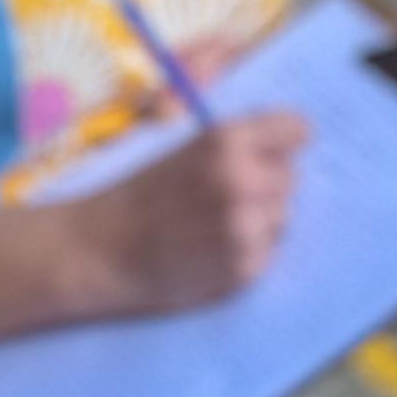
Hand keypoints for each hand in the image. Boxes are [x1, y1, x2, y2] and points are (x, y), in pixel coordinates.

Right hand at [66, 112, 309, 317]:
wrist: (101, 249)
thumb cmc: (137, 193)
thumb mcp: (183, 148)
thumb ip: (234, 144)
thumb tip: (288, 144)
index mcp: (225, 141)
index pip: (295, 128)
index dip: (285, 139)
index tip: (281, 146)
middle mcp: (242, 182)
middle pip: (291, 177)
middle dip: (268, 183)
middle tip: (230, 194)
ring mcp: (245, 229)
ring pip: (283, 216)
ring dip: (261, 219)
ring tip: (217, 224)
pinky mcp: (244, 268)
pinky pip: (268, 251)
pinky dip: (248, 251)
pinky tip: (212, 249)